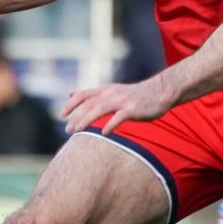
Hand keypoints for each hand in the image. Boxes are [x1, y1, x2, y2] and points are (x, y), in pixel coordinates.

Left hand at [62, 78, 178, 135]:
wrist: (161, 91)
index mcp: (106, 89)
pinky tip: (104, 133)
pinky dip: (110, 125)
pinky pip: (119, 117)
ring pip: (99, 109)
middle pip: (89, 104)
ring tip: (78, 131)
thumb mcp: (113, 91)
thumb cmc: (137, 95)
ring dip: (87, 120)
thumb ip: (94, 94)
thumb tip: (71, 94)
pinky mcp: (133, 109)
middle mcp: (112, 93)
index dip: (71, 104)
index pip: (83, 95)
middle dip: (76, 117)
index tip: (62, 115)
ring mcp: (122, 101)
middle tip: (68, 130)